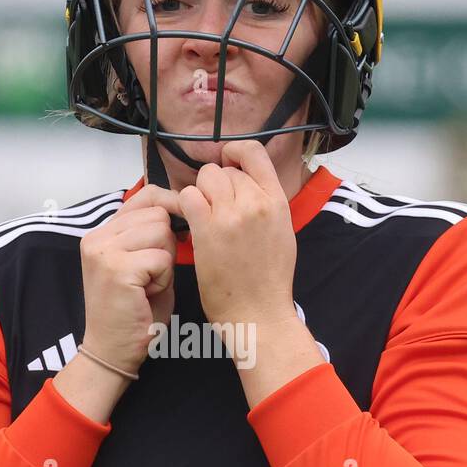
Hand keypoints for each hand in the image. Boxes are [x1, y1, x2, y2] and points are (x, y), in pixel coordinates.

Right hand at [79, 183, 182, 375]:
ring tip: (149, 285)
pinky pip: (162, 258)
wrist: (112, 351)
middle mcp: (97, 237)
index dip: (170, 206)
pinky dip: (164, 278)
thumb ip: (152, 236)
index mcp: (101, 233)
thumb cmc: (134, 312)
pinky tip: (148, 295)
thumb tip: (183, 208)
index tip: (181, 229)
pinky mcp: (117, 269)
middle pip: (157, 213)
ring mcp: (103, 252)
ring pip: (161, 232)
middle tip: (153, 274)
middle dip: (167, 243)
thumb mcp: (142, 264)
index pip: (145, 196)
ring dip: (165, 261)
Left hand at [177, 141, 297, 330]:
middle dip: (215, 185)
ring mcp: (232, 215)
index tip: (227, 164)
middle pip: (224, 170)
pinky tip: (191, 224)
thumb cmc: (269, 281)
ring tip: (203, 218)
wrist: (259, 314)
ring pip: (205, 179)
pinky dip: (185, 207)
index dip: (234, 153)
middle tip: (213, 209)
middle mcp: (256, 203)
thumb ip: (266, 205)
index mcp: (278, 202)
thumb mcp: (282, 233)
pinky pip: (188, 197)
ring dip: (199, 194)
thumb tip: (247, 185)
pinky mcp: (208, 230)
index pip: (255, 152)